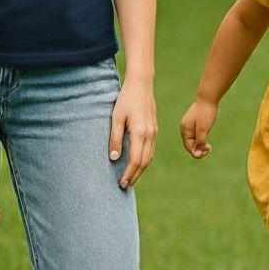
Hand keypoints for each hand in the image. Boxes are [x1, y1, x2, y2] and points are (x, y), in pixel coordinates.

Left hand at [110, 74, 156, 189]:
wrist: (142, 83)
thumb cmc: (126, 99)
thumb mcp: (116, 117)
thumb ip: (115, 138)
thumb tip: (114, 158)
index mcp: (140, 132)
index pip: (136, 160)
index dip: (129, 173)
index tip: (121, 183)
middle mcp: (150, 134)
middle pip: (145, 162)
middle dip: (135, 175)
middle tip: (125, 186)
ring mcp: (154, 131)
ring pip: (150, 157)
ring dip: (141, 170)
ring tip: (130, 178)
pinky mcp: (155, 128)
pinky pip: (151, 149)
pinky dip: (145, 160)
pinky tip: (137, 163)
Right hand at [180, 98, 217, 158]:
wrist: (208, 98)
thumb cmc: (206, 113)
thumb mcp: (203, 129)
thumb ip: (200, 141)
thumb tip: (197, 153)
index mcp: (185, 130)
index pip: (188, 147)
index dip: (197, 152)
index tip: (207, 152)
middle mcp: (185, 128)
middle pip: (190, 144)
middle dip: (199, 149)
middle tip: (209, 149)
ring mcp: (189, 125)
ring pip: (194, 140)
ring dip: (201, 145)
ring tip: (209, 147)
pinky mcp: (194, 123)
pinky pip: (196, 135)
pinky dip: (202, 139)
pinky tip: (208, 139)